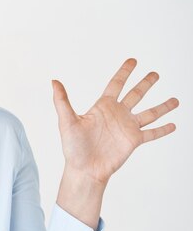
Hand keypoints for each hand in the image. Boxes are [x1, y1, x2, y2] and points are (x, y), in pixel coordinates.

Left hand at [52, 58, 178, 186]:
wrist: (84, 169)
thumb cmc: (73, 147)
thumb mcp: (67, 121)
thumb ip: (62, 101)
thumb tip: (54, 81)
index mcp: (103, 107)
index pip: (116, 84)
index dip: (125, 72)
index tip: (133, 61)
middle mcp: (117, 115)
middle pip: (135, 95)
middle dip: (146, 84)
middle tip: (156, 73)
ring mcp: (127, 128)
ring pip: (149, 113)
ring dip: (163, 107)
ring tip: (176, 100)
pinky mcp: (133, 141)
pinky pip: (152, 133)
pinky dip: (163, 129)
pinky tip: (173, 125)